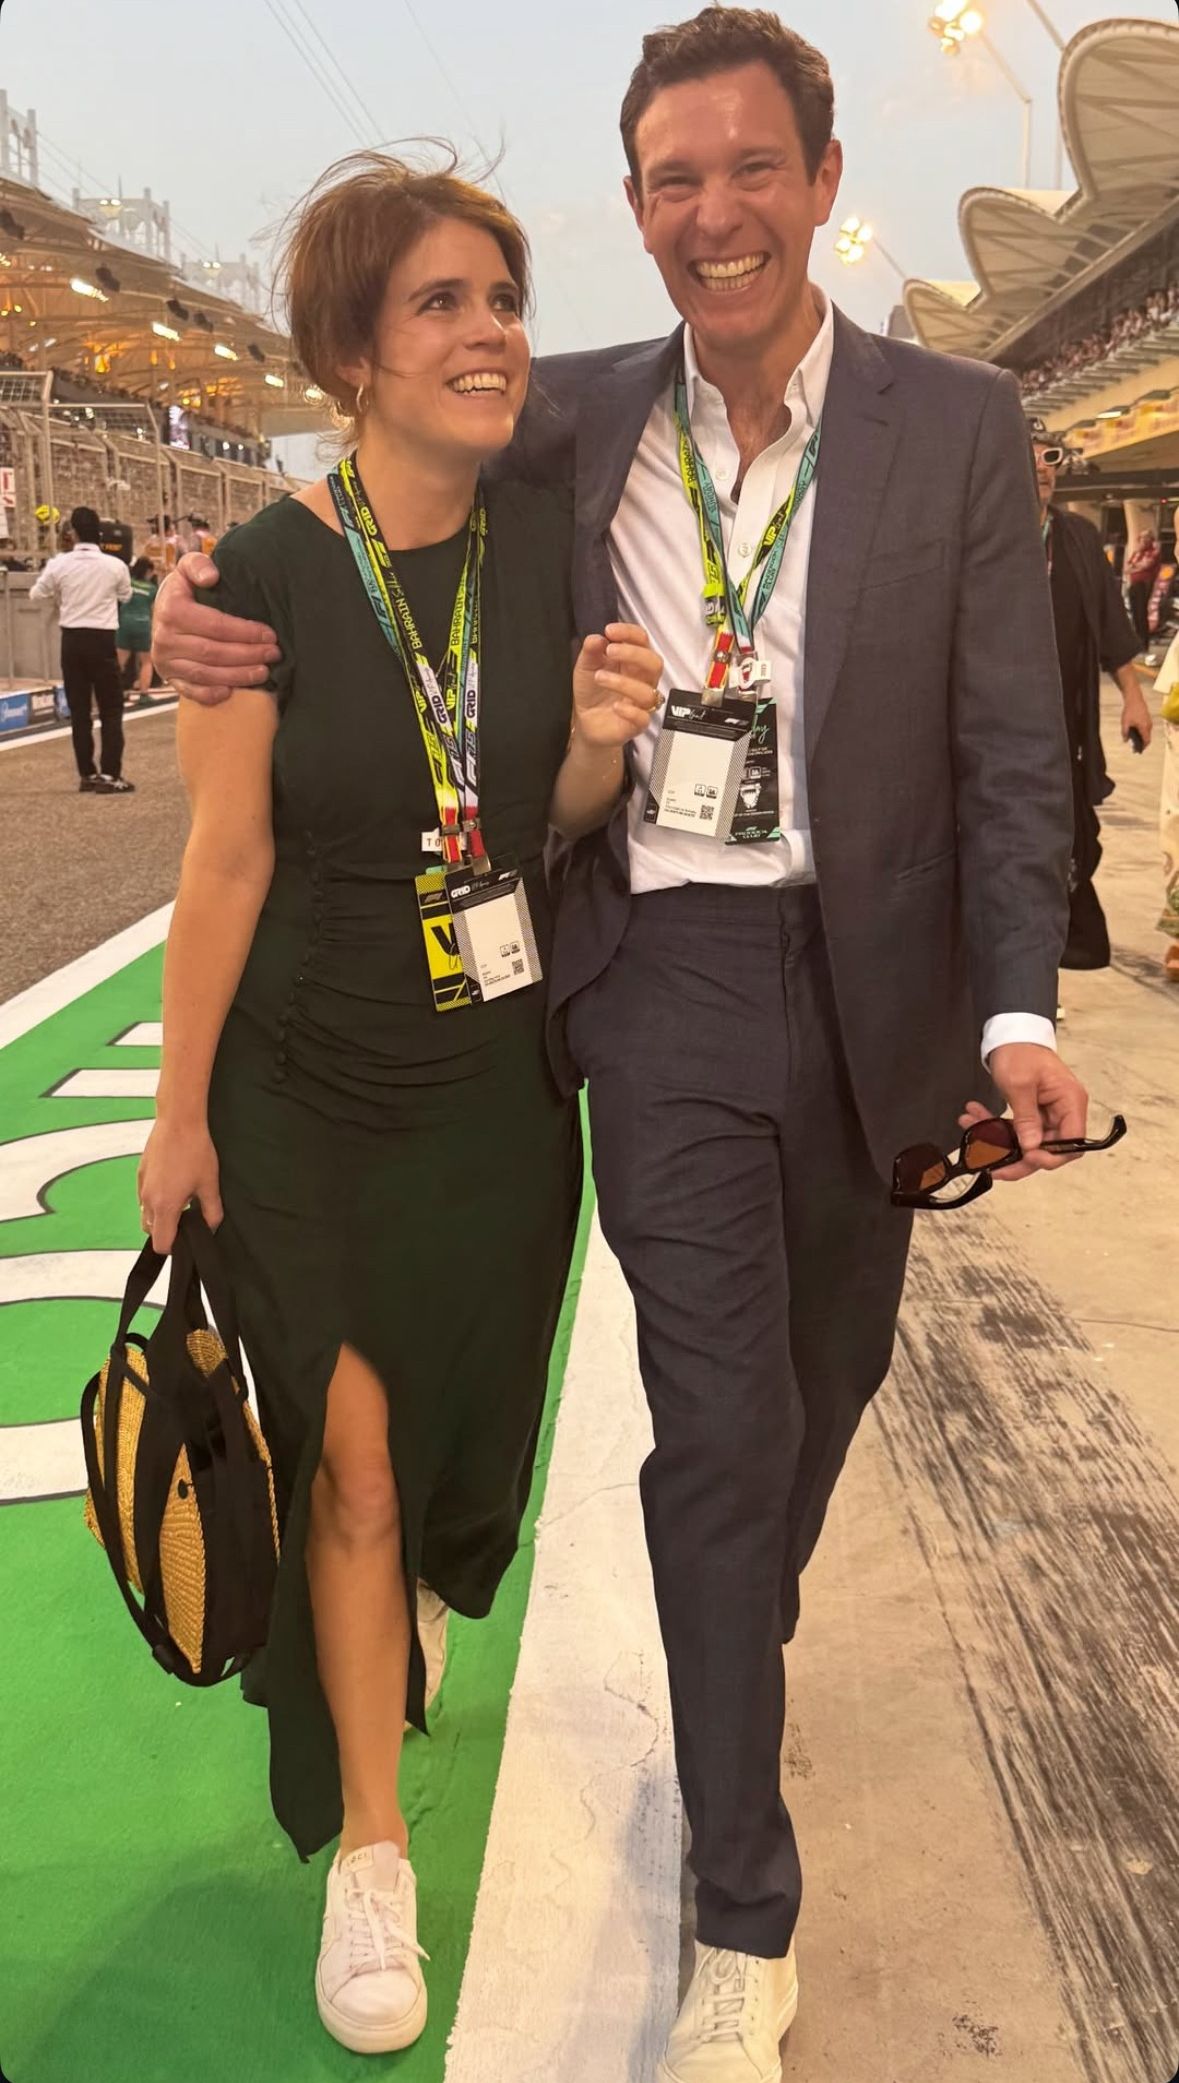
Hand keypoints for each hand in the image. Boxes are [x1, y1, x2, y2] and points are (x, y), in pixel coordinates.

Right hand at [137, 1120, 222, 1253]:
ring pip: (145, 1214)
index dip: (174, 1246)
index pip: (161, 1243)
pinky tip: (173, 1183)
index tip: (187, 1237)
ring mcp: (141, 1186)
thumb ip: (211, 1212)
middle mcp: (147, 1199)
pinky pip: (144, 1197)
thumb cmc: (195, 1151)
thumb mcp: (209, 1184)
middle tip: (187, 1217)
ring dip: (160, 1215)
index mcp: (164, 1206)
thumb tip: (211, 1228)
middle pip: (150, 1231)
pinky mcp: (140, 1174)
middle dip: (166, 1230)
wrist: (178, 1121)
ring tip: (181, 1198)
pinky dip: (155, 1199)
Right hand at [152, 552, 279, 701]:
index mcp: (172, 610)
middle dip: (248, 655)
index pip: (215, 625)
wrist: (161, 612)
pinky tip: (231, 692)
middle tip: (273, 655)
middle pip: (213, 652)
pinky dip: (210, 695)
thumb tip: (212, 577)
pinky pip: (190, 691)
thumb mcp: (187, 568)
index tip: (270, 635)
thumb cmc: (184, 590)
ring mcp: (166, 661)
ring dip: (237, 676)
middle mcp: (165, 638)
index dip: (245, 632)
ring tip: (264, 672)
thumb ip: (198, 565)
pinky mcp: (169, 678)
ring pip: (205, 674)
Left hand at [572, 623, 663, 749]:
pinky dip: (631, 711)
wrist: (586, 723)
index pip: (642, 641)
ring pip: (648, 691)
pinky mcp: (637, 724)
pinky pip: (644, 718)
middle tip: (610, 651)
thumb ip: (591, 651)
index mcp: (632, 662)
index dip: (630, 633)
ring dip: (623, 682)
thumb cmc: (592, 692)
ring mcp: (641, 702)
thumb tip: (597, 638)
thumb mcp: (585, 667)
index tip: (610, 631)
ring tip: (599, 678)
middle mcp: (642, 680)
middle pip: (654, 663)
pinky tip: (615, 706)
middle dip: (633, 654)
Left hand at [961, 1044, 1088, 1183]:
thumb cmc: (1020, 1050)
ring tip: (973, 1129)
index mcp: (1070, 1102)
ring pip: (1028, 1141)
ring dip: (1000, 1142)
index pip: (1072, 1143)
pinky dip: (996, 1129)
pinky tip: (974, 1120)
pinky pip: (1017, 1129)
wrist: (1010, 1032)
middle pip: (1048, 1148)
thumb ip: (1026, 1118)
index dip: (1051, 1157)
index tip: (1027, 1157)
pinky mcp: (1033, 1111)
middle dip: (1017, 1156)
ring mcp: (1048, 1112)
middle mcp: (1063, 1110)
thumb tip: (1031, 1146)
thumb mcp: (1019, 1085)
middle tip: (993, 1163)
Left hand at [1120, 687, 1152, 748]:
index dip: (1143, 747)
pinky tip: (1135, 733)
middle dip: (1142, 743)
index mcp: (1144, 727)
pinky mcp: (1148, 718)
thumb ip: (1125, 733)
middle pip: (1147, 737)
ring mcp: (1149, 721)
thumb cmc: (1129, 711)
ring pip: (1147, 733)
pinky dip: (1142, 732)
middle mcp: (1149, 725)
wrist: (1134, 699)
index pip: (1146, 741)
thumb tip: (1125, 741)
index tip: (1138, 751)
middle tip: (1134, 748)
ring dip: (1142, 737)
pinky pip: (1146, 728)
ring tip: (1134, 741)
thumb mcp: (1125, 723)